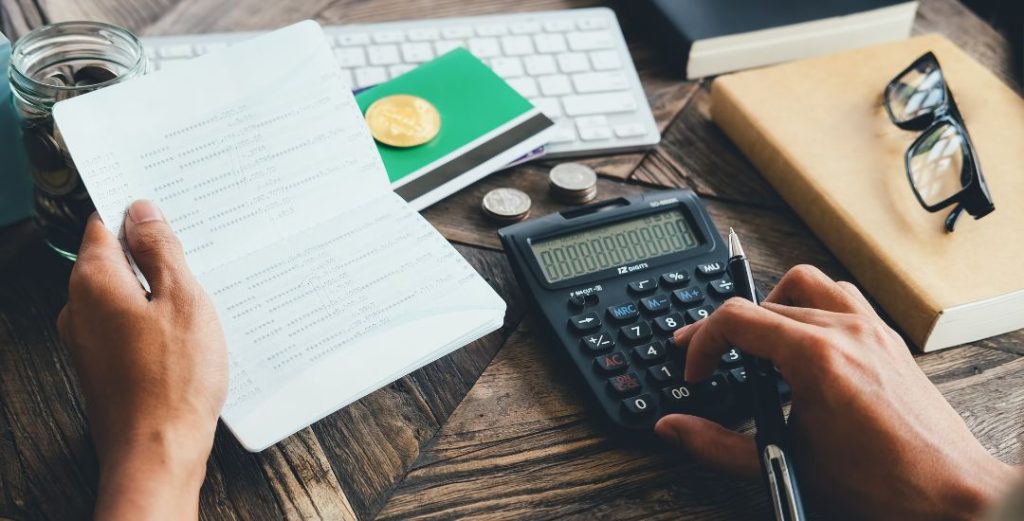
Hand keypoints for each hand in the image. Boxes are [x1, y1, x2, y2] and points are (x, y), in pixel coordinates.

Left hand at [58, 200, 226, 519]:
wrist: (158, 451)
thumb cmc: (173, 381)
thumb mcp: (182, 299)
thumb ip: (160, 251)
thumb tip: (142, 212)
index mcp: (93, 282)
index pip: (105, 225)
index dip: (139, 214)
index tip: (171, 212)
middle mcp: (79, 308)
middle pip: (115, 261)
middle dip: (154, 256)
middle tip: (199, 259)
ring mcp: (88, 341)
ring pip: (125, 296)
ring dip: (158, 293)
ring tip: (200, 302)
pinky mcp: (103, 366)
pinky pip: (128, 327)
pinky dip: (155, 323)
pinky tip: (187, 336)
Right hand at [656, 265, 1017, 520]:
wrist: (949, 494)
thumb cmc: (881, 483)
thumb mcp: (785, 464)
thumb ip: (717, 445)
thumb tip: (674, 428)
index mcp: (816, 357)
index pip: (736, 319)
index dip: (702, 343)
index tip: (697, 372)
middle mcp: (845, 332)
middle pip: (763, 301)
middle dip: (726, 329)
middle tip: (710, 359)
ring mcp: (871, 331)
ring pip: (807, 284)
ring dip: (772, 305)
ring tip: (758, 342)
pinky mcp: (888, 340)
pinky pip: (843, 297)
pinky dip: (814, 308)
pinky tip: (806, 343)